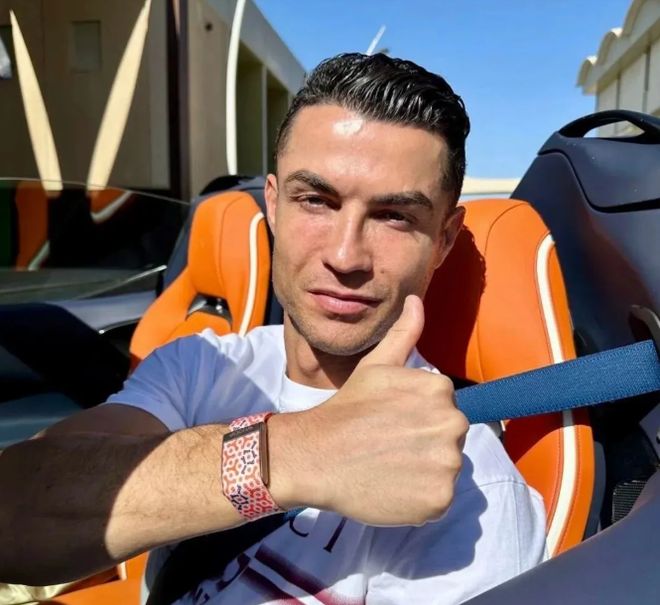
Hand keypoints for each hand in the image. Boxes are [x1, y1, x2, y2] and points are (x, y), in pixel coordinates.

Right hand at [272, 295, 468, 525]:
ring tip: (389, 466)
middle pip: (450, 437)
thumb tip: (415, 300)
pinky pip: (440, 499)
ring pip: (446, 468)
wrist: (316, 455)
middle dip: (426, 442)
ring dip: (424, 471)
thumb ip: (404, 334)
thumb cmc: (346, 408)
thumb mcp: (376, 366)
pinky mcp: (439, 499)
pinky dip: (420, 498)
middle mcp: (452, 424)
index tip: (393, 422)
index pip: (447, 407)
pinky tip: (392, 487)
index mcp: (440, 390)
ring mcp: (447, 464)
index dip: (418, 417)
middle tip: (390, 445)